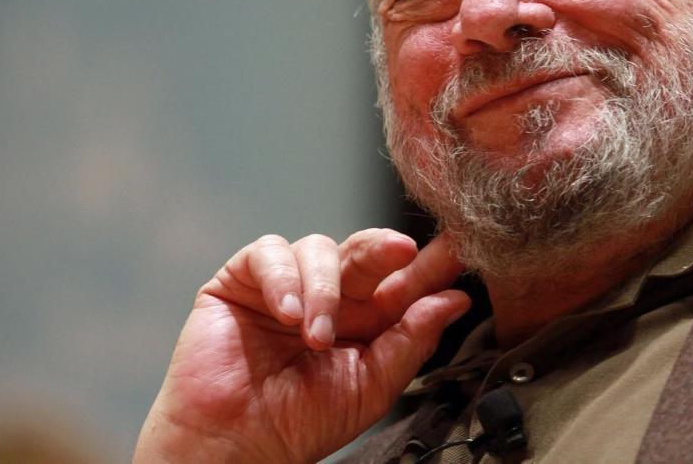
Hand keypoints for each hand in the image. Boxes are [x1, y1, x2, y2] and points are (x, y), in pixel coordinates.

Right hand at [134, 230, 469, 462]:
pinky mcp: (242, 279)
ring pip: (319, 247)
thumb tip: (454, 301)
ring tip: (315, 338)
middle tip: (403, 251)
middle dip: (385, 249)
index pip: (400, 282)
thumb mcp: (370, 386)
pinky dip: (282, 278)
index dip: (428, 265)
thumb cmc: (298, 424)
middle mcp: (328, 295)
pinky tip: (286, 314)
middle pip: (364, 252)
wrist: (234, 444)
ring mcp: (286, 284)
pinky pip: (269, 252)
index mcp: (363, 321)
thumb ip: (410, 341)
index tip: (458, 248)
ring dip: (323, 289)